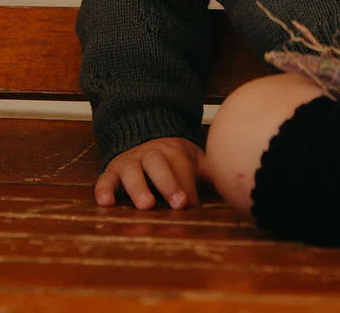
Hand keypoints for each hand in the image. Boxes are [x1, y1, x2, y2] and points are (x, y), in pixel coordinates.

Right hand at [94, 135, 212, 209]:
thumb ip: (210, 172)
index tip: (193, 204)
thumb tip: (236, 184)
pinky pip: (104, 179)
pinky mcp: (111, 172)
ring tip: (146, 205)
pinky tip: (105, 203)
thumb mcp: (193, 160)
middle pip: (159, 165)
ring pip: (132, 172)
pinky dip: (103, 190)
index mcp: (173, 151)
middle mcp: (150, 154)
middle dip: (169, 183)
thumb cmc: (173, 158)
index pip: (182, 167)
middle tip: (178, 203)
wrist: (142, 134)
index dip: (188, 185)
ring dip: (138, 188)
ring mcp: (129, 162)